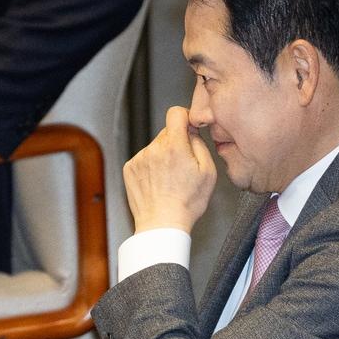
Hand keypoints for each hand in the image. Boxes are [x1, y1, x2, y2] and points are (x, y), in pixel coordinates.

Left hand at [123, 105, 217, 232]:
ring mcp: (139, 158)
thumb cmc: (187, 203)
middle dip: (176, 143)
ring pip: (155, 147)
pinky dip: (150, 167)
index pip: (175, 113)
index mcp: (174, 146)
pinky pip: (143, 159)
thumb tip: (191, 131)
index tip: (188, 128)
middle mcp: (153, 149)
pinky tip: (157, 184)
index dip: (184, 118)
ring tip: (169, 180)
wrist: (161, 224)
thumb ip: (200, 144)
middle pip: (166, 133)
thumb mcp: (208, 172)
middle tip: (182, 166)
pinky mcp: (129, 168)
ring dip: (162, 156)